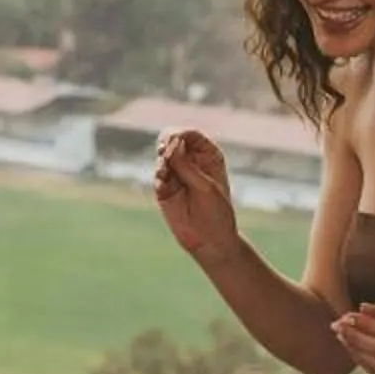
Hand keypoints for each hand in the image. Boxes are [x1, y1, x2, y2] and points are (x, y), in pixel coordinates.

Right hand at [153, 127, 239, 265]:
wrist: (210, 240)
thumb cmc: (216, 212)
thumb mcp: (205, 187)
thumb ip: (187, 166)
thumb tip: (171, 144)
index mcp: (207, 156)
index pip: (191, 135)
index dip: (180, 134)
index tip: (175, 140)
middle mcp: (191, 161)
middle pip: (172, 140)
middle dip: (166, 143)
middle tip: (164, 152)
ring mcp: (177, 174)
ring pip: (162, 158)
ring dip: (162, 162)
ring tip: (165, 172)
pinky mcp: (165, 188)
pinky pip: (157, 176)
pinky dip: (159, 177)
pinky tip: (164, 185)